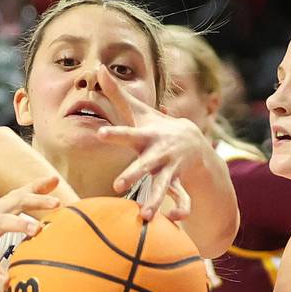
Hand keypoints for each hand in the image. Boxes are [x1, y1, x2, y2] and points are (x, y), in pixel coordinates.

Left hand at [95, 65, 202, 220]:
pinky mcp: (178, 183)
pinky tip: (174, 223)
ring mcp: (170, 169)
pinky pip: (182, 199)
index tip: (100, 134)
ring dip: (154, 201)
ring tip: (144, 216)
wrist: (192, 140)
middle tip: (118, 185)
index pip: (127, 133)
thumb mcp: (138, 112)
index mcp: (146, 136)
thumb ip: (116, 94)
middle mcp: (159, 153)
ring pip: (163, 187)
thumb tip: (98, 68)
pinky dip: (180, 210)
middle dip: (133, 174)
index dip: (114, 133)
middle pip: (144, 164)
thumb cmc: (154, 126)